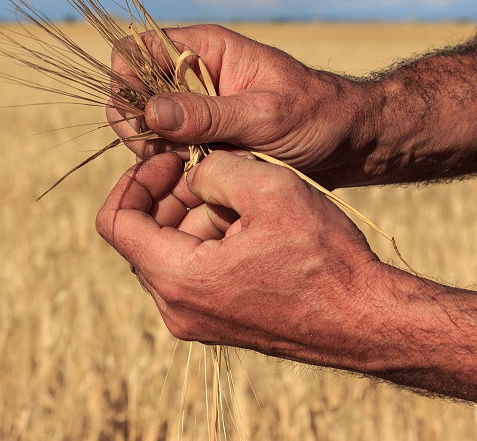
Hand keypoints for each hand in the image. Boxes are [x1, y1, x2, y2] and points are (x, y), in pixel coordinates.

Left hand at [96, 150, 381, 364]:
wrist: (366, 321)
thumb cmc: (324, 259)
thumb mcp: (268, 189)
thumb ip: (213, 168)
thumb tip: (191, 173)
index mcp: (178, 278)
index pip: (116, 222)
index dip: (134, 180)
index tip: (169, 160)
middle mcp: (176, 308)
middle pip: (142, 236)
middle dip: (168, 195)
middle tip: (205, 168)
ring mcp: (195, 320)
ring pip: (169, 252)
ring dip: (192, 216)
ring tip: (239, 195)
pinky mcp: (217, 322)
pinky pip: (193, 272)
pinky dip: (208, 240)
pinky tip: (248, 222)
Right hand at [108, 24, 372, 187]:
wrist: (348, 145)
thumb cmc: (317, 117)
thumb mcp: (265, 115)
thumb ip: (208, 114)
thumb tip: (151, 111)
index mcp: (204, 50)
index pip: (137, 50)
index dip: (127, 82)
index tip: (143, 121)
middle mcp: (191, 76)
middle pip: (131, 91)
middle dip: (136, 124)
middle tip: (159, 154)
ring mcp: (193, 109)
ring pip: (144, 125)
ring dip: (153, 149)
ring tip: (184, 166)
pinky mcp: (199, 138)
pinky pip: (165, 149)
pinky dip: (169, 165)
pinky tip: (193, 176)